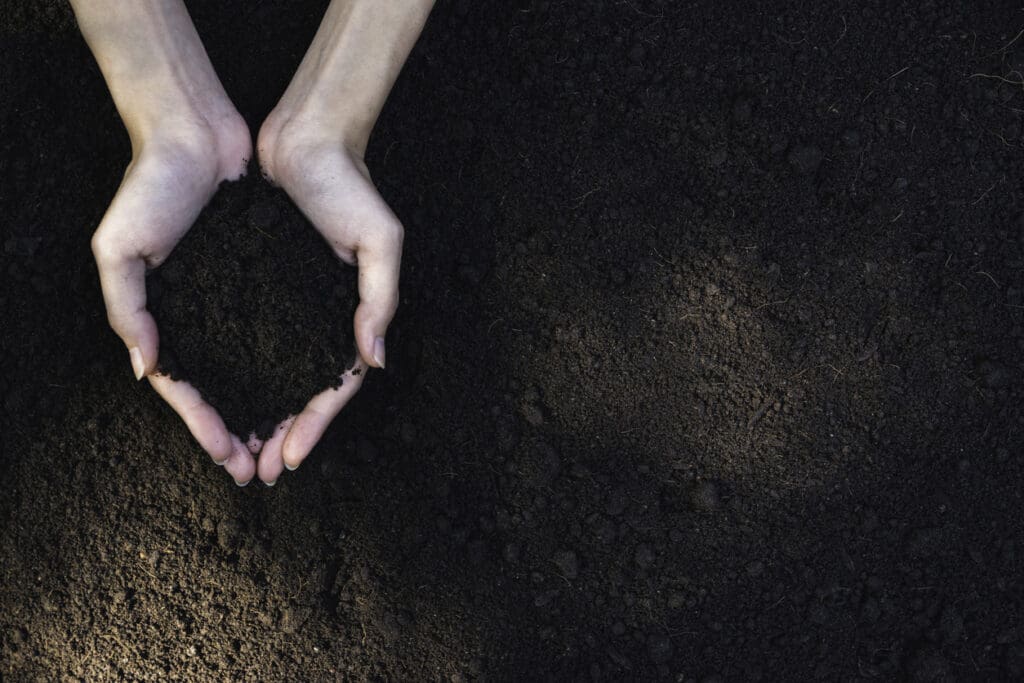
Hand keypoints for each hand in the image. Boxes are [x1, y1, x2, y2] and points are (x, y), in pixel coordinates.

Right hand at [92, 120, 258, 484]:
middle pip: (223, 389)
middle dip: (240, 432)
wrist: (194, 132)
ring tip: (283, 446)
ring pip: (253, 369)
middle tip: (262, 470)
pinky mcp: (264, 277)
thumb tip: (147, 370)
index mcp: (163, 317)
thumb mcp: (119, 249)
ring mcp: (232, 299)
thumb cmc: (150, 187)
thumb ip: (126, 310)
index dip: (205, 426)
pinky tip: (303, 388)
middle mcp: (200, 315)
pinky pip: (277, 330)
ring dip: (266, 410)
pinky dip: (286, 363)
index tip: (230, 459)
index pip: (185, 389)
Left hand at [254, 119, 402, 483]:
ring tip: (236, 454)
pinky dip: (234, 375)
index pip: (335, 386)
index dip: (315, 425)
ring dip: (256, 418)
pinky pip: (245, 342)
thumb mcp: (381, 240)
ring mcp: (287, 307)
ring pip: (271, 376)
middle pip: (300, 393)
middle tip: (258, 473)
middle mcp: (318, 318)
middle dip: (282, 436)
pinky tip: (218, 400)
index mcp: (350, 315)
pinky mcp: (257, 287)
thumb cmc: (351, 186)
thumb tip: (374, 360)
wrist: (306, 139)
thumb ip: (380, 299)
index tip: (290, 457)